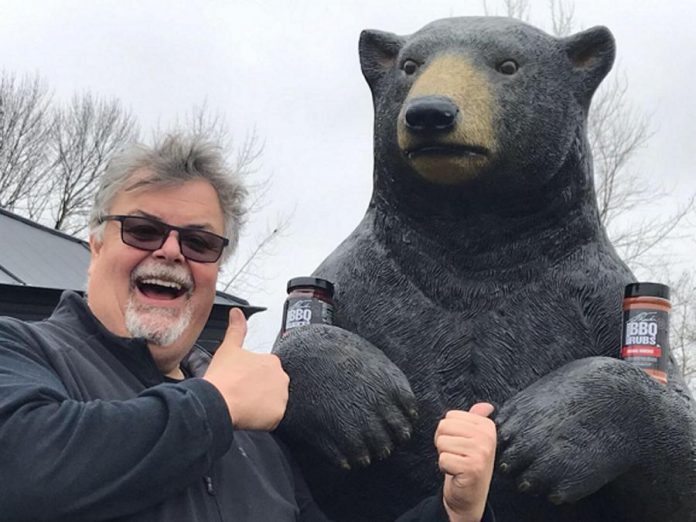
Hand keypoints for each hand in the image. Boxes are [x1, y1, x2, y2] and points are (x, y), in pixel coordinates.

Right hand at [203, 307, 288, 429]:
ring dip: (261, 405)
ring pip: (272, 403)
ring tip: (243, 405)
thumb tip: (237, 312)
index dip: (251, 379)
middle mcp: (281, 377)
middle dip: (258, 392)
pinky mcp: (278, 415)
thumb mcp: (229, 348)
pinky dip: (262, 419)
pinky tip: (249, 415)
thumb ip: (236, 328)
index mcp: (272, 361)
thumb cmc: (222, 377)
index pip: (265, 372)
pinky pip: (272, 418)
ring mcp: (281, 397)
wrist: (218, 401)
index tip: (240, 382)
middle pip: (270, 387)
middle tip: (241, 394)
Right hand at [274, 324, 417, 468]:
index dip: (400, 423)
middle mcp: (372, 408)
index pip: (407, 421)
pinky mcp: (326, 436)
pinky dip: (346, 459)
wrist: (299, 353)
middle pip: (391, 441)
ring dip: (366, 452)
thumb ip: (393, 382)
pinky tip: (341, 449)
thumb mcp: (372, 357)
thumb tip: (408, 408)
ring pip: (370, 455)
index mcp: (386, 387)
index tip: (390, 422)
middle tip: (373, 436)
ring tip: (356, 444)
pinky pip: (346, 461)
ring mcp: (349, 423)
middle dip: (385, 441)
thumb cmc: (336, 350)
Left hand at [436, 403, 495, 521]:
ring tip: (457, 463)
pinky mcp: (473, 468)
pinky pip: (443, 459)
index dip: (448, 432)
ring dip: (444, 455)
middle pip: (443, 427)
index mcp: (487, 426)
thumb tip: (486, 406)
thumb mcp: (473, 439)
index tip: (460, 444)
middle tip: (456, 455)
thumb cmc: (468, 463)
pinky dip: (445, 468)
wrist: (470, 495)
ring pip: (441, 443)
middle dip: (443, 442)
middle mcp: (487, 437)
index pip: (450, 416)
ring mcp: (481, 452)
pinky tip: (457, 473)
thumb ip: (476, 420)